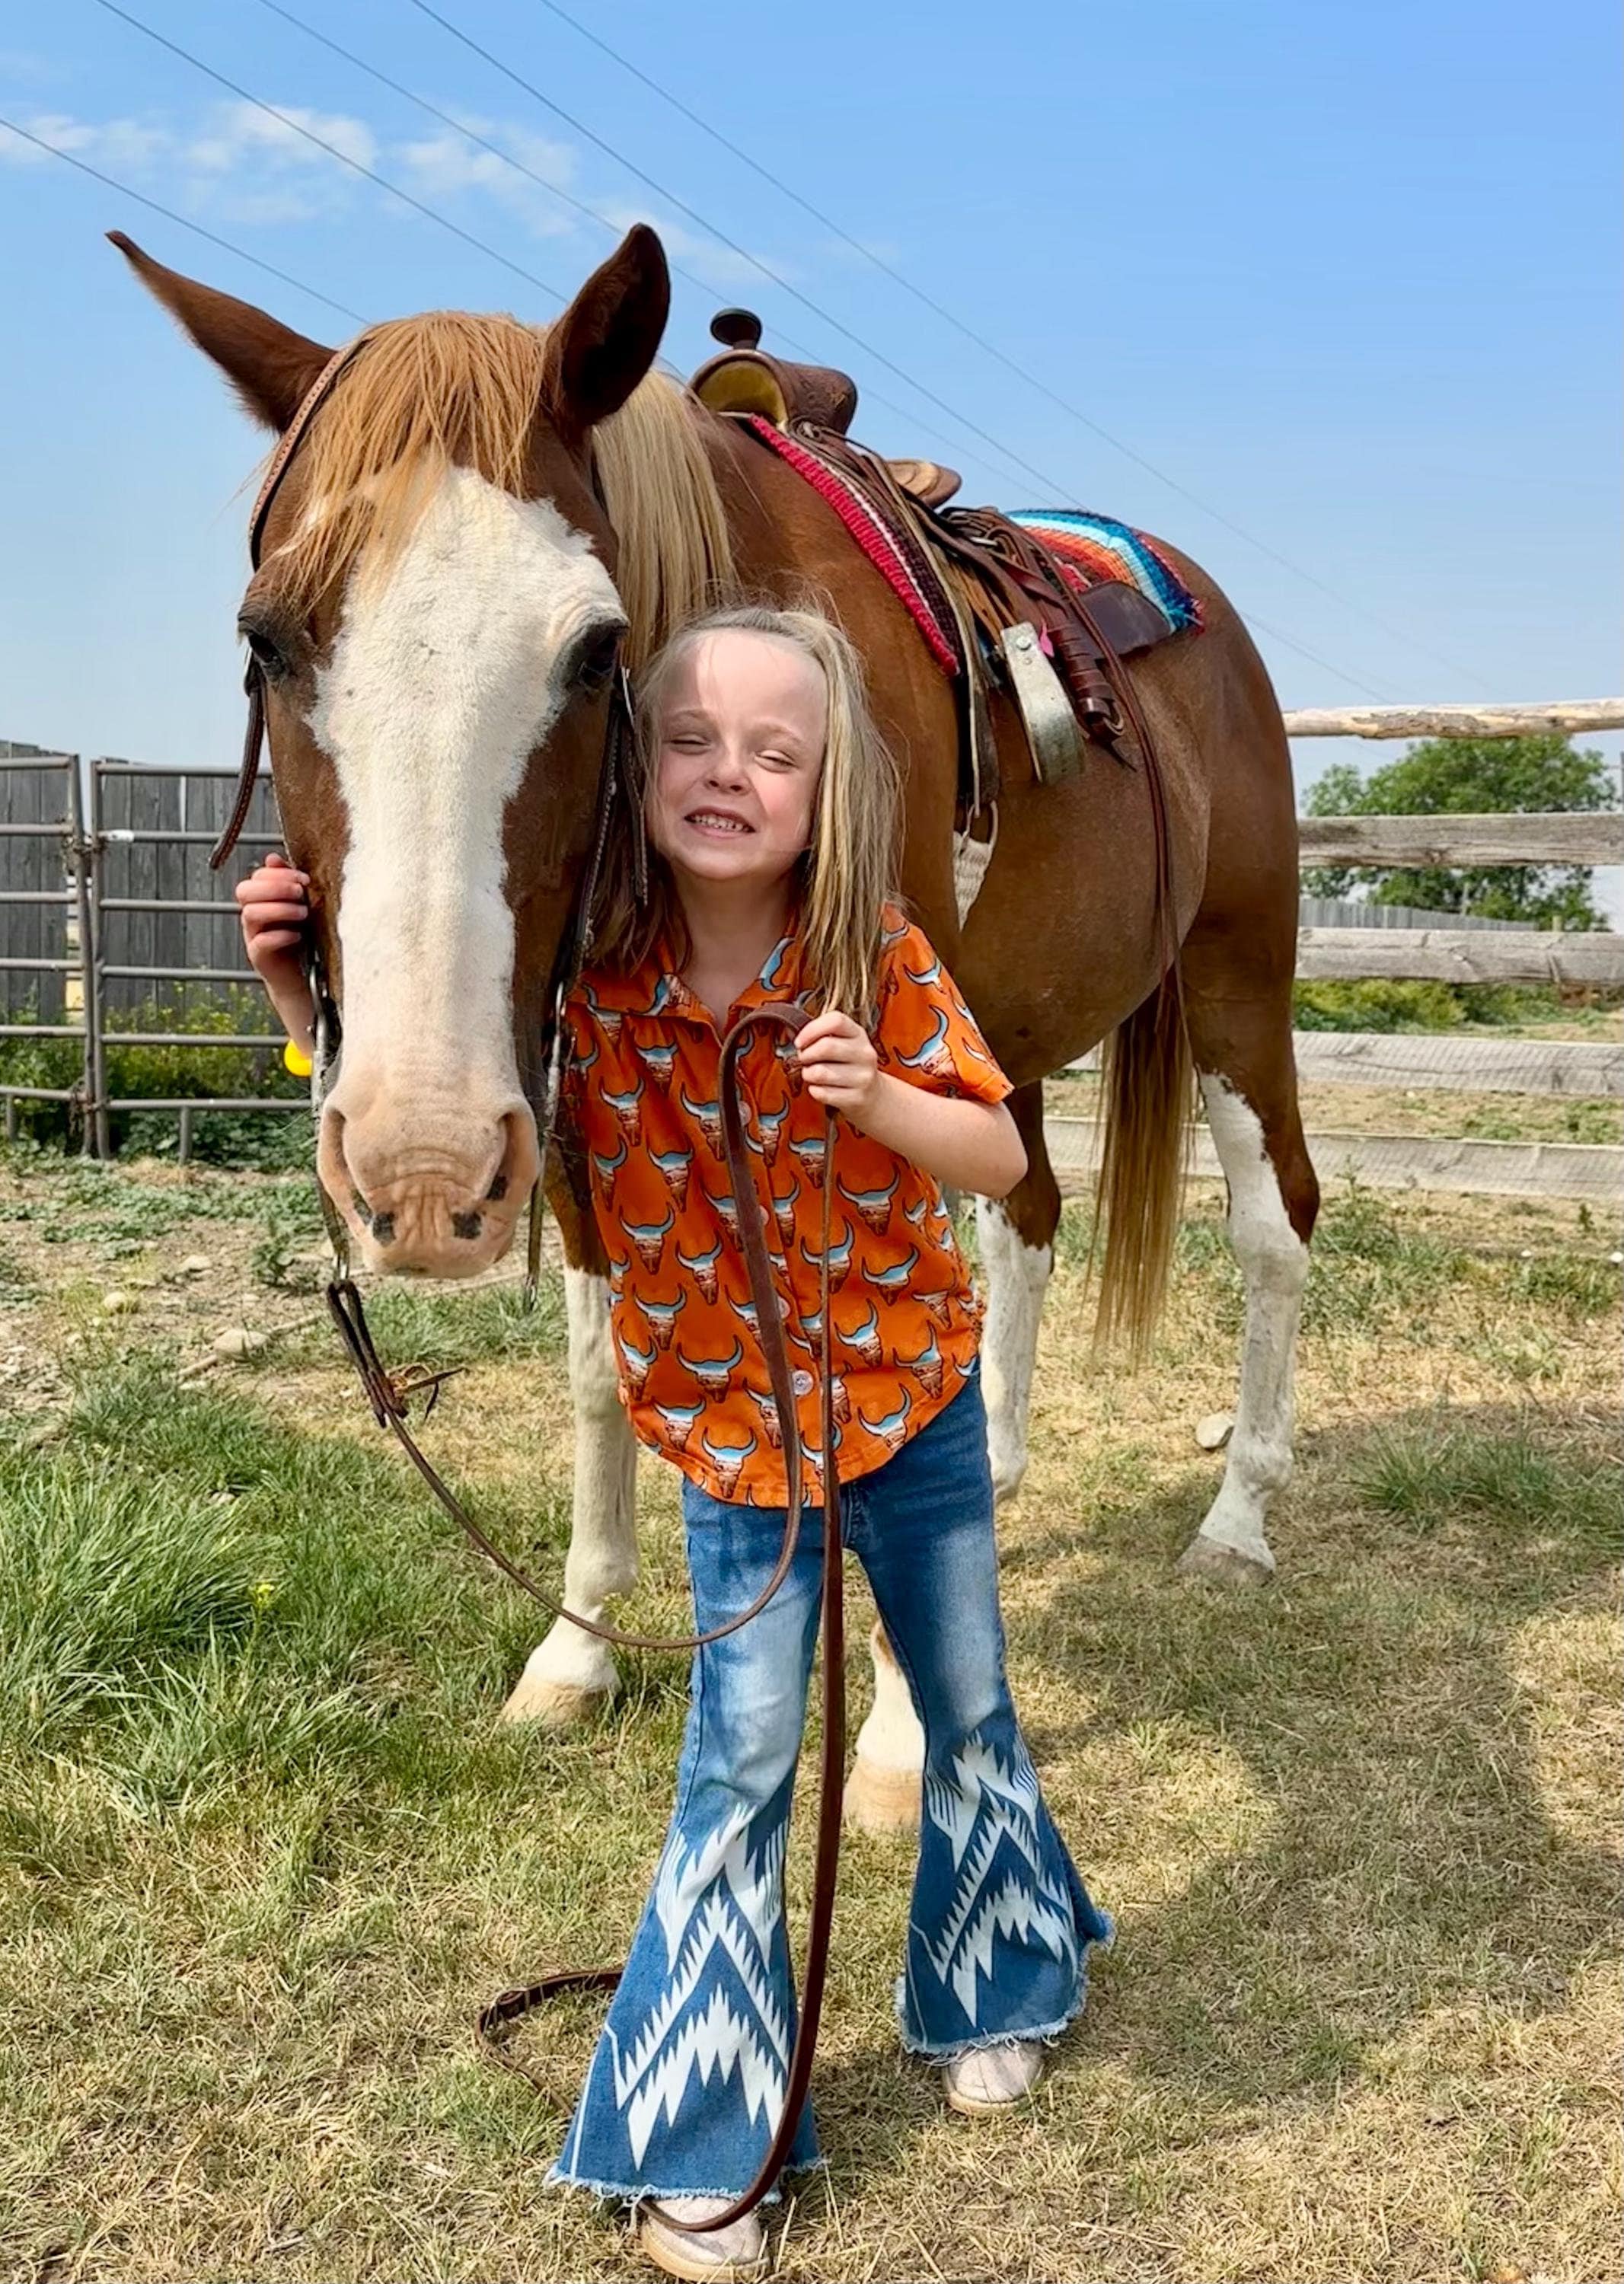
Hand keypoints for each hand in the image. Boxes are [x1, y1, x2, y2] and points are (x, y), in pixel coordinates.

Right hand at [234, 851, 310, 1008]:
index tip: (304, 878)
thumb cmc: (304, 935)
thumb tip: (272, 858)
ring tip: (303, 913)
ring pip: (250, 914)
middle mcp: (252, 915)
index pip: (256, 877)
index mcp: (261, 900)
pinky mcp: (259, 957)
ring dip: (279, 909)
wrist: (304, 975)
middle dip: (274, 887)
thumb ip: (289, 882)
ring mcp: (252, 936)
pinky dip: (279, 936)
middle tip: (300, 893)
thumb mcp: (300, 905)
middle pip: (245, 891)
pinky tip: (297, 934)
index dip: (278, 874)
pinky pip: (260, 942)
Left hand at [795, 1009, 880, 1117]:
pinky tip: (820, 1088)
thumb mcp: (844, 1043)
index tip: (800, 1041)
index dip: (811, 1029)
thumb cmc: (849, 1066)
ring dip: (808, 1074)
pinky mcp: (857, 1097)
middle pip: (826, 1046)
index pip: (836, 1021)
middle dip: (806, 1055)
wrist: (874, 1095)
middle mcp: (864, 1053)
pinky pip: (822, 1093)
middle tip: (804, 1060)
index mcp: (858, 1034)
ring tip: (812, 1074)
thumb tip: (799, 1041)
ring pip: (820, 1072)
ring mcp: (863, 1077)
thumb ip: (824, 1035)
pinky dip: (814, 1091)